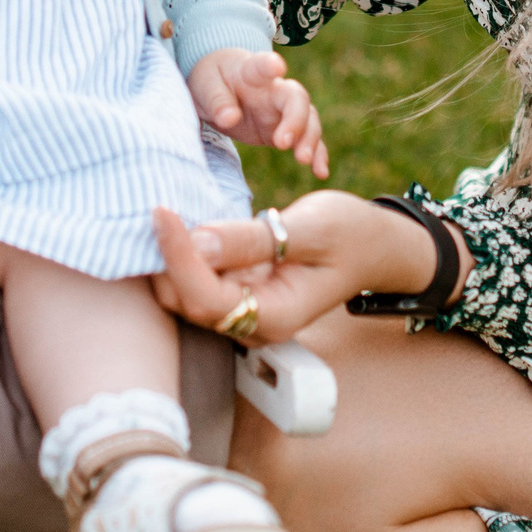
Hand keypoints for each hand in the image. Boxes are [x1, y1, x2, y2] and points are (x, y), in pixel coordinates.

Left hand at [150, 190, 456, 343]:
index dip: (177, 257)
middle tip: (156, 208)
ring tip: (161, 213)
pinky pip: (199, 279)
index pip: (205, 296)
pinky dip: (185, 253)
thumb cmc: (351, 235)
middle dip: (165, 261)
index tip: (162, 212)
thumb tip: (197, 241)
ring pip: (186, 293)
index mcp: (274, 316)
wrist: (374, 245)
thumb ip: (253, 240)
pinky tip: (179, 223)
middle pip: (187, 301)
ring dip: (169, 257)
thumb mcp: (310, 230)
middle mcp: (254, 323)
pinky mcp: (239, 292)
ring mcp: (245, 311)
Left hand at [186, 48, 326, 178]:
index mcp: (251, 73)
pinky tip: (320, 172)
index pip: (261, 66)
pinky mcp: (286, 130)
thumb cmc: (212, 80)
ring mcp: (283, 110)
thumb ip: (217, 101)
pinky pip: (307, 140)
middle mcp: (274, 89)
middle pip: (296, 97)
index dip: (270, 65)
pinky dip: (317, 155)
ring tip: (304, 160)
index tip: (276, 67)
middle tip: (283, 143)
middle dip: (296, 119)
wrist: (219, 87)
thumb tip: (230, 118)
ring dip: (309, 139)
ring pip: (308, 119)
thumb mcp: (204, 86)